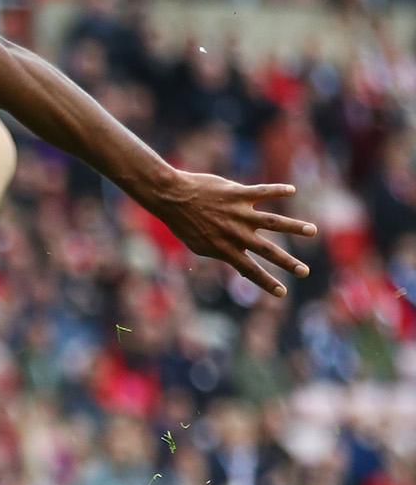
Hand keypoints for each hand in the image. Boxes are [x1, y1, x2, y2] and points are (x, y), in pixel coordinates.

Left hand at [152, 173, 315, 296]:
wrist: (172, 198)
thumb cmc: (184, 222)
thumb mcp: (200, 245)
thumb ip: (221, 251)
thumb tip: (236, 259)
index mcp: (226, 248)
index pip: (250, 270)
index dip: (267, 283)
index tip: (283, 293)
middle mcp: (236, 233)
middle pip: (268, 251)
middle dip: (288, 263)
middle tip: (305, 272)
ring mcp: (239, 214)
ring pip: (273, 222)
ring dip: (294, 227)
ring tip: (312, 231)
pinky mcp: (238, 194)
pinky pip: (262, 192)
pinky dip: (278, 191)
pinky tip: (292, 191)